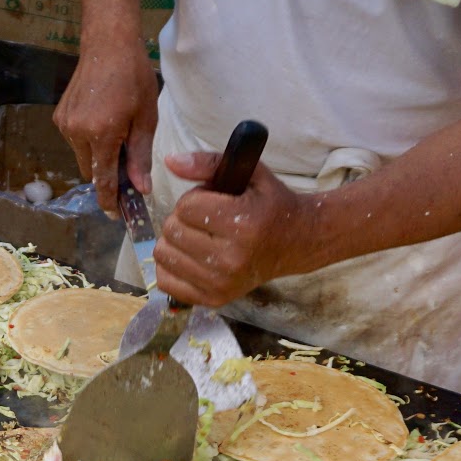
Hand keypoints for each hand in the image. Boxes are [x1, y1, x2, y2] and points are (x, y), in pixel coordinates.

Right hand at [54, 30, 156, 215]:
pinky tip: (102, 118)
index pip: (103, 180)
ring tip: (115, 128)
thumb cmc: (133, 78)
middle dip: (107, 171)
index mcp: (101, 134)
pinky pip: (75, 140)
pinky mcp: (59, 117)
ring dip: (98, 153)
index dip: (109, 201)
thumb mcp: (145, 118)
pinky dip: (89, 139)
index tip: (114, 215)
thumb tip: (140, 188)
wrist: (107, 45)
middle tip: (127, 157)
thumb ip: (140, 156)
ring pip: (82, 156)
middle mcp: (76, 133)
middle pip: (91, 171)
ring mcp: (64, 124)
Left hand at [152, 150, 323, 308]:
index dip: (194, 197)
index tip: (213, 200)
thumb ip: (208, 162)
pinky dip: (172, 265)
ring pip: (164, 254)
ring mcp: (222, 283)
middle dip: (183, 218)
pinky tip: (191, 256)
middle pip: (172, 230)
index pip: (186, 206)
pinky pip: (165, 281)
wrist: (296, 243)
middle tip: (206, 219)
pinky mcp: (214, 299)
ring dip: (175, 240)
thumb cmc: (270, 205)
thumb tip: (170, 162)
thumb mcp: (249, 173)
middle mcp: (232, 258)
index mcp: (243, 224)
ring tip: (199, 236)